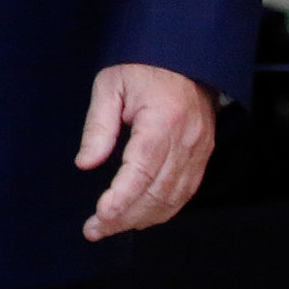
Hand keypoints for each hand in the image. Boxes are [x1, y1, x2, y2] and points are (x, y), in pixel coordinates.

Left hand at [75, 63, 215, 241]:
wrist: (186, 58)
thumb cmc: (142, 67)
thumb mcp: (110, 85)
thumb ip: (98, 126)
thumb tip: (86, 164)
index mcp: (163, 122)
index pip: (143, 170)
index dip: (122, 198)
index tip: (101, 215)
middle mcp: (187, 142)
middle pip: (158, 192)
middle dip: (125, 217)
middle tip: (94, 230)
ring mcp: (199, 152)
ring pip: (173, 198)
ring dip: (142, 218)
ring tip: (110, 227)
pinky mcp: (202, 156)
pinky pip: (185, 192)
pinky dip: (162, 210)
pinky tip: (139, 217)